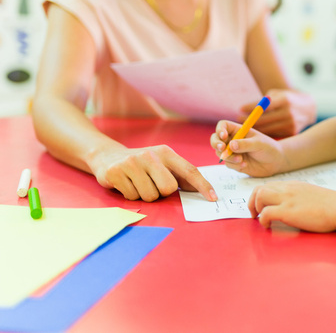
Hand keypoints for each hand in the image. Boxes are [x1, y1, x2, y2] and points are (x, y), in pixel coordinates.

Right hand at [87, 145, 217, 201]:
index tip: (213, 198)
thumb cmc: (142, 164)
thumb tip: (202, 190)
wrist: (107, 156)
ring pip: (150, 196)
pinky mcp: (115, 172)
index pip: (189, 170)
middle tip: (152, 184)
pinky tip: (126, 183)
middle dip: (162, 193)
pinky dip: (130, 195)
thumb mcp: (162, 163)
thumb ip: (180, 175)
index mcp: (166, 153)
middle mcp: (150, 155)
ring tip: (137, 183)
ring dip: (145, 195)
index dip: (202, 185)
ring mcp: (131, 163)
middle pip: (169, 188)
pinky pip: (132, 197)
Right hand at [211, 120, 285, 176]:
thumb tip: (231, 145)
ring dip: (228, 157)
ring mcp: (232, 152)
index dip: (220, 130)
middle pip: (215, 139)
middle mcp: (232, 140)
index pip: (223, 126)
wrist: (275, 162)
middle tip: (222, 149)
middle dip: (216, 144)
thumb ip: (245, 144)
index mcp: (238, 130)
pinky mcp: (234, 162)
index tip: (223, 136)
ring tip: (241, 160)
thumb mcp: (259, 144)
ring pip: (220, 153)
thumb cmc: (269, 148)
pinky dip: (234, 164)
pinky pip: (227, 163)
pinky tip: (245, 164)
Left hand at [238, 89, 315, 137]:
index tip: (240, 109)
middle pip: (264, 119)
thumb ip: (265, 101)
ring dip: (254, 128)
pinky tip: (255, 132)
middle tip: (238, 119)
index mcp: (284, 100)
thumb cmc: (289, 99)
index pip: (264, 106)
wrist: (309, 108)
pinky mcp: (291, 132)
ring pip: (267, 128)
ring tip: (244, 126)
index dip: (251, 108)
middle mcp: (288, 112)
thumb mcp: (279, 94)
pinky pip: (273, 133)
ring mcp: (290, 123)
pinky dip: (263, 133)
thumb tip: (247, 108)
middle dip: (249, 120)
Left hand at [248, 181, 335, 231]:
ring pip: (260, 196)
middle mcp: (287, 189)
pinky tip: (269, 226)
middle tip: (255, 214)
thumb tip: (295, 206)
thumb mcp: (312, 195)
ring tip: (261, 219)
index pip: (269, 185)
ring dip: (256, 208)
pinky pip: (266, 213)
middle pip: (259, 188)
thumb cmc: (331, 205)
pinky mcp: (288, 211)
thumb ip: (300, 197)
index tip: (261, 207)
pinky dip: (263, 220)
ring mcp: (287, 199)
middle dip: (252, 202)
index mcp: (293, 185)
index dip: (261, 196)